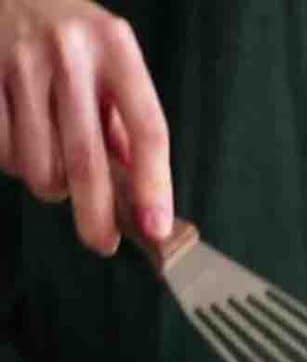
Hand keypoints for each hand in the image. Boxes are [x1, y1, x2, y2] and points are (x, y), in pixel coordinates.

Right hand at [0, 0, 171, 253]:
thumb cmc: (73, 38)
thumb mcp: (113, 63)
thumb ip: (127, 122)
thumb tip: (142, 193)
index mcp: (116, 49)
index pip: (146, 129)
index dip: (154, 185)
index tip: (156, 227)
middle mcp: (69, 55)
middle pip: (87, 158)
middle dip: (97, 214)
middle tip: (102, 243)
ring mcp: (19, 65)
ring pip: (40, 164)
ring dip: (54, 185)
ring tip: (60, 168)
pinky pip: (4, 153)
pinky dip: (18, 164)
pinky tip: (26, 144)